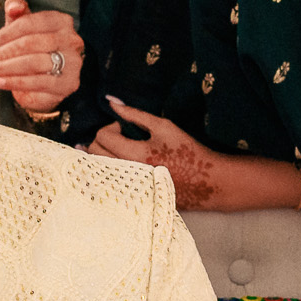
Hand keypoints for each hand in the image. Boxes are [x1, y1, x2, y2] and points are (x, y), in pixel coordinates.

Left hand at [0, 0, 82, 114]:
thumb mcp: (22, 28)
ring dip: (6, 69)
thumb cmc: (32, 50)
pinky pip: (37, 82)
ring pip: (33, 63)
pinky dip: (13, 82)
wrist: (45, 84)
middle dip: (4, 54)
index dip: (5, 35)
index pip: (29, 23)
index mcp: (61, 21)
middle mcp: (72, 40)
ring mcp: (73, 62)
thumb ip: (16, 11)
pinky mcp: (69, 84)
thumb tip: (14, 6)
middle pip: (30, 43)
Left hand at [88, 96, 220, 209]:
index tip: (125, 128)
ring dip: (105, 154)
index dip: (111, 127)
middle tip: (123, 138)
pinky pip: (109, 181)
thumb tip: (112, 103)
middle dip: (104, 140)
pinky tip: (124, 166)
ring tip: (123, 150)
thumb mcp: (163, 126)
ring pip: (98, 168)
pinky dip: (111, 170)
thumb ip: (135, 115)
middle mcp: (126, 173)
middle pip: (94, 152)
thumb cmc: (187, 151)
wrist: (206, 181)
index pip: (101, 137)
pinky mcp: (131, 197)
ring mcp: (127, 188)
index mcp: (134, 154)